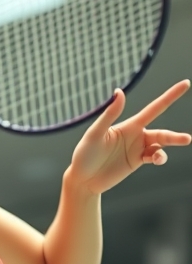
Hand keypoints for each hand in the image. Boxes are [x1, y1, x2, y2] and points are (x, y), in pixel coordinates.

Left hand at [66, 80, 190, 196]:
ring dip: (168, 150)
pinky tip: (156, 159)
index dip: (170, 96)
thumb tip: (119, 91)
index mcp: (129, 125)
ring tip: (164, 157)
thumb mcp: (95, 134)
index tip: (186, 83)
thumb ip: (109, 115)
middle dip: (175, 136)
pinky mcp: (137, 161)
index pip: (154, 108)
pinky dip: (159, 157)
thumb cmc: (84, 154)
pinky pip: (154, 157)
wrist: (82, 179)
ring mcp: (137, 149)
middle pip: (162, 133)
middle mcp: (136, 135)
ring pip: (161, 145)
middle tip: (187, 139)